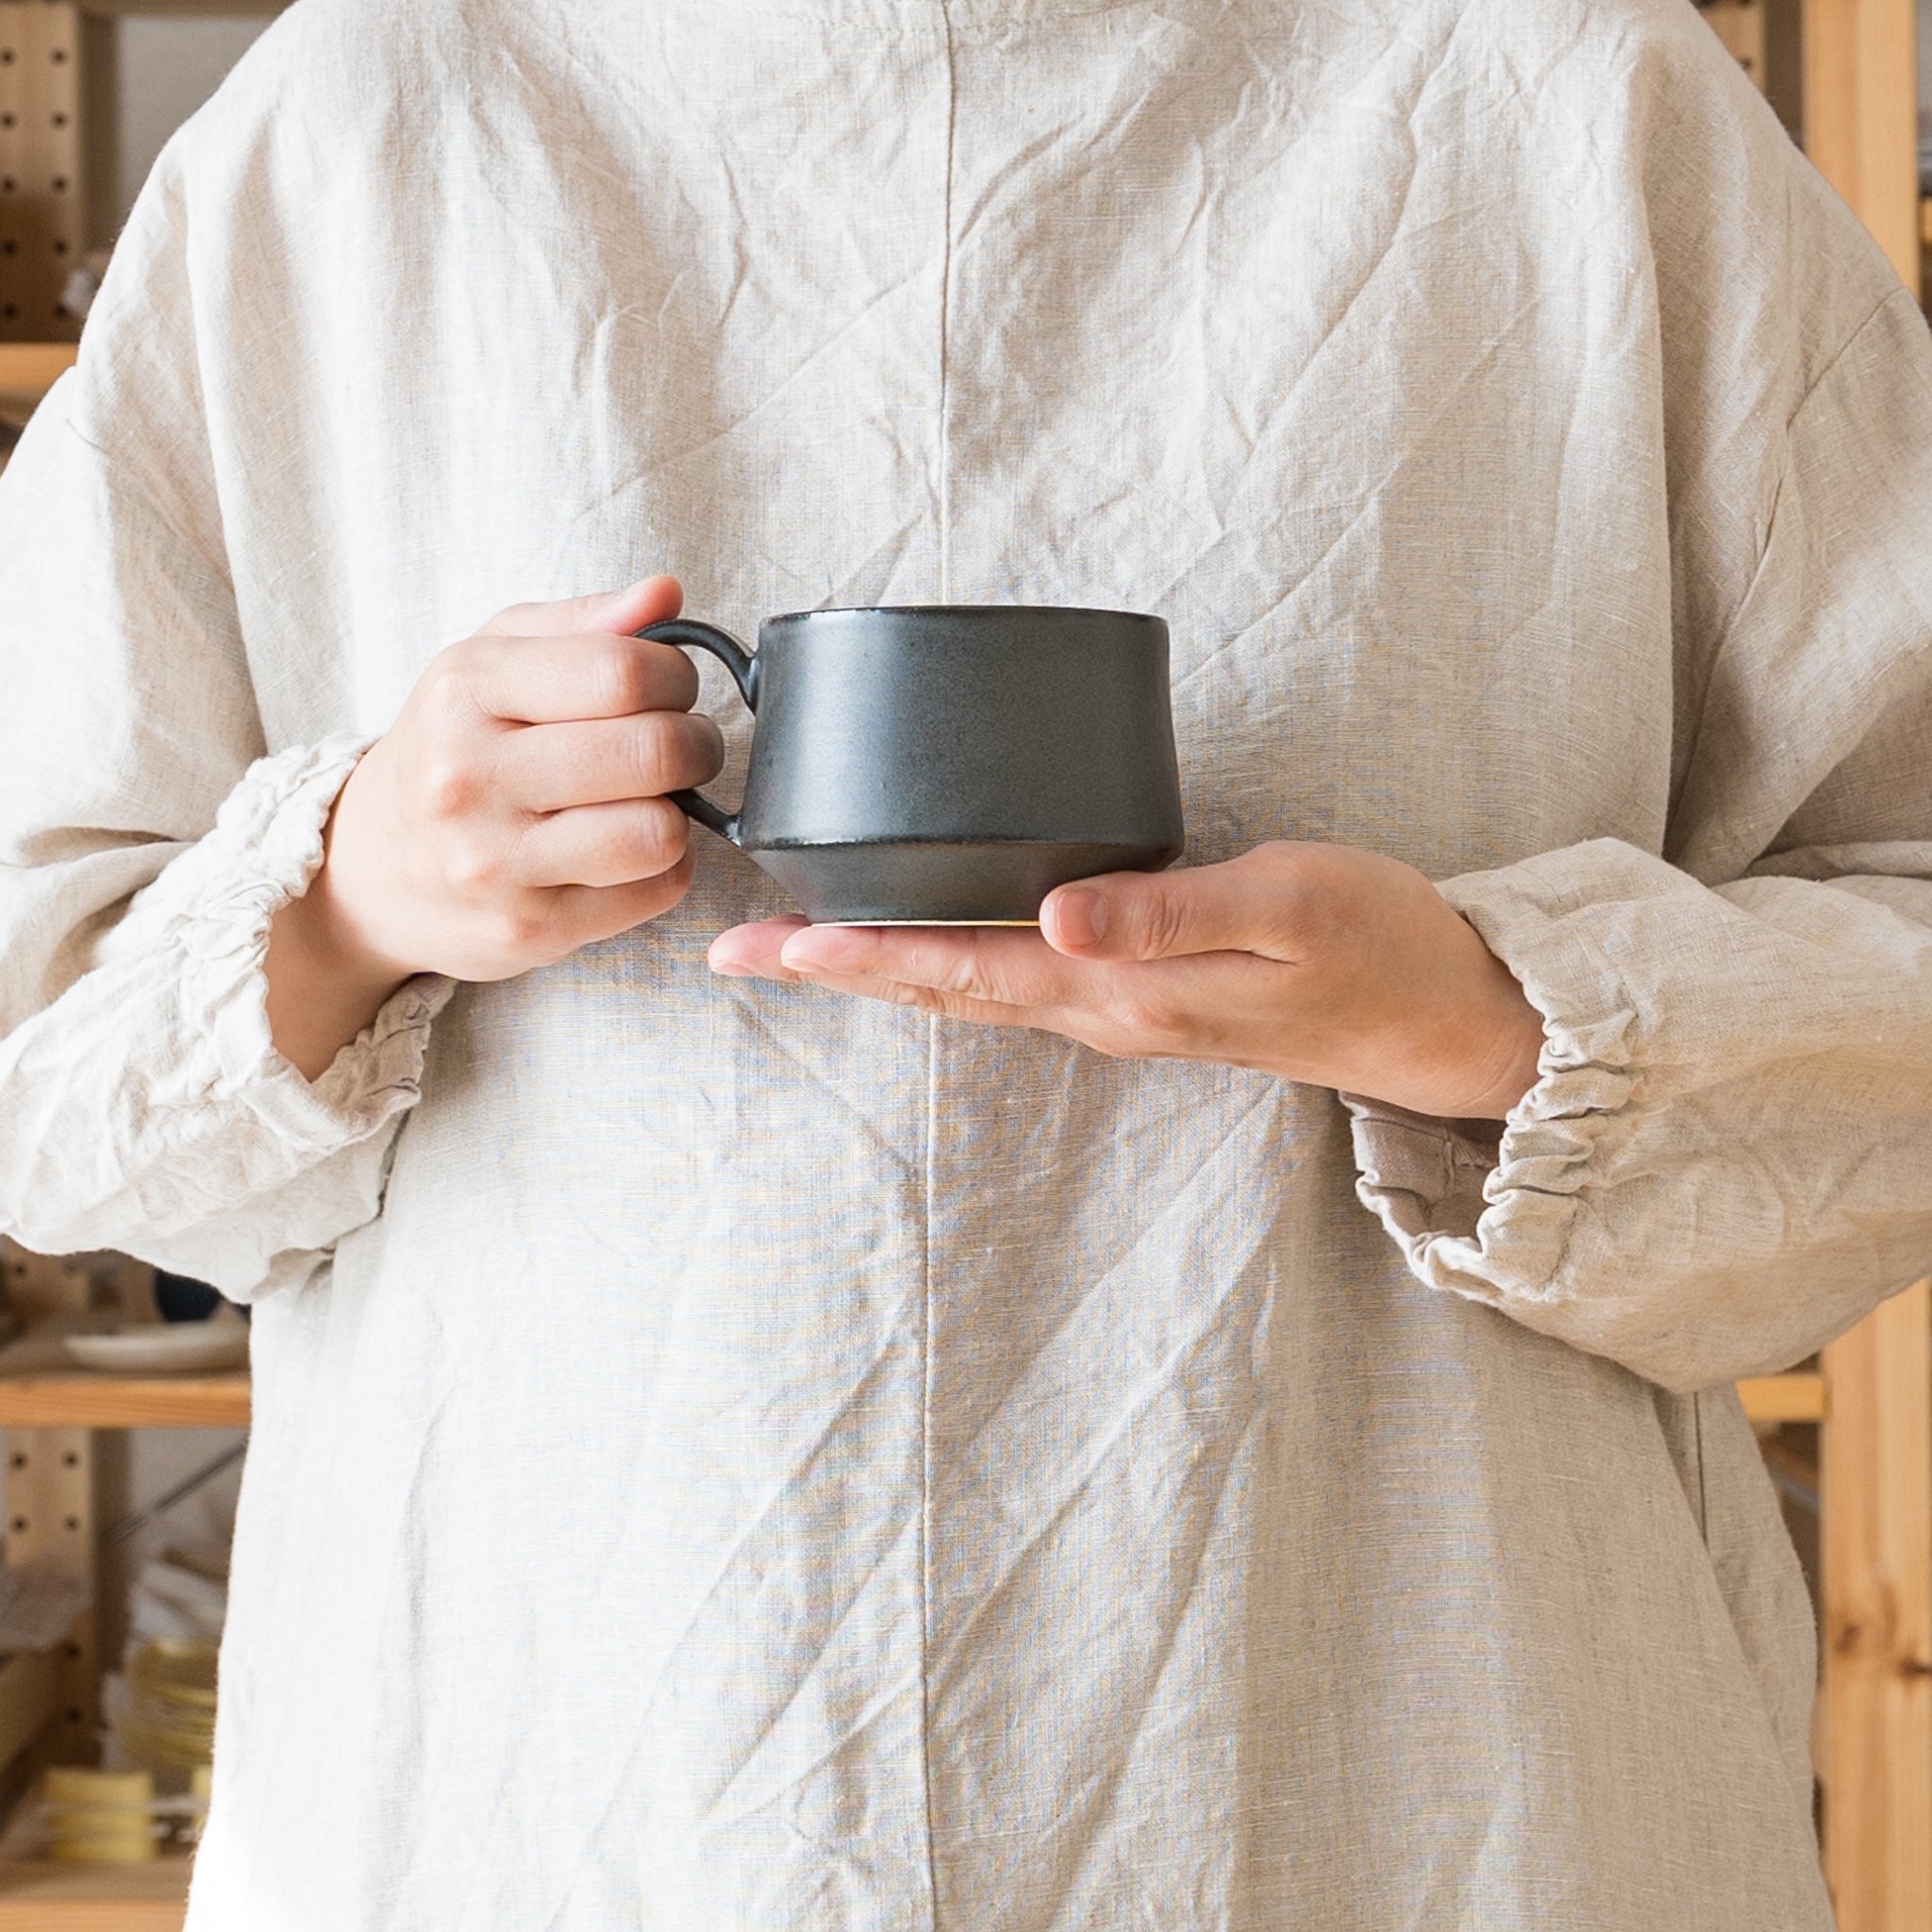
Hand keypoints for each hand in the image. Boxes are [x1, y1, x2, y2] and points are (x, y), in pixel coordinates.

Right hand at [266, 575, 721, 1076]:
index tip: (671, 688)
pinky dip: (664, 869)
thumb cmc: (450, 749)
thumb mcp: (490, 662)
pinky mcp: (529, 930)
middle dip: (696, 745)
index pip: (624, 671)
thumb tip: (666, 594)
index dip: (677, 677)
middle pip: (654, 752)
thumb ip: (584, 624)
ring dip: (680, 815)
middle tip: (680, 747)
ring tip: (651, 801)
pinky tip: (627, 852)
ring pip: (659, 832)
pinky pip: (653, 892)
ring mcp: (497, 863)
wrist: (366, 868)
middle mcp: (472, 778)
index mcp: (466, 691)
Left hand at [709, 841, 1544, 1120]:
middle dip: (835, 967)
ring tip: (798, 943)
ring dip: (878, 967)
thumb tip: (1054, 915)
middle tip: (736, 945)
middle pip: (940, 987)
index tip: (771, 941)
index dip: (862, 954)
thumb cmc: (1376, 945)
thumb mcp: (1287, 906)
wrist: (1442, 1012)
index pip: (964, 968)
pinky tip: (923, 936)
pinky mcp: (1141, 991)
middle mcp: (1102, 1009)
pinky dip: (945, 960)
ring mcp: (1118, 1009)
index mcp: (1122, 988)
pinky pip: (1013, 981)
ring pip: (968, 988)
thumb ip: (1168, 911)